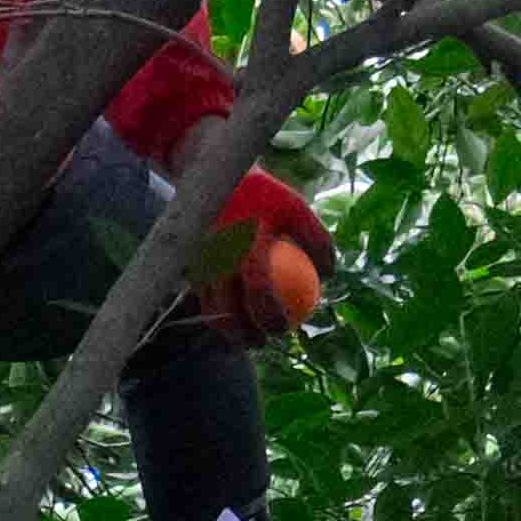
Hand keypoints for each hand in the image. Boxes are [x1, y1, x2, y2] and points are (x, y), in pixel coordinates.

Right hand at [198, 163, 333, 342]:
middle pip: (226, 310)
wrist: (215, 177)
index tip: (283, 328)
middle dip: (244, 335)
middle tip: (263, 342)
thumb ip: (316, 240)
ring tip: (247, 339)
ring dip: (227, 329)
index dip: (270, 314)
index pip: (257, 289)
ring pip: (209, 308)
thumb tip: (329, 275)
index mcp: (246, 244)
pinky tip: (232, 319)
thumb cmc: (262, 192)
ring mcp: (200, 263)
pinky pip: (203, 297)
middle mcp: (219, 258)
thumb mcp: (295, 207)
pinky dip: (216, 313)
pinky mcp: (190, 264)